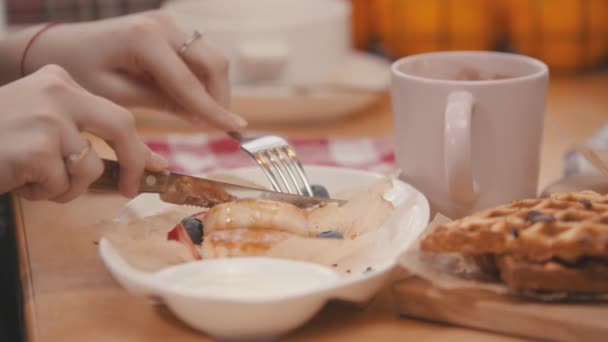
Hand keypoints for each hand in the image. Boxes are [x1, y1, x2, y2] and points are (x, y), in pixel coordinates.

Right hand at [0, 65, 166, 201]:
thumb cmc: (0, 146)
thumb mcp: (47, 134)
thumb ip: (93, 143)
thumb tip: (153, 165)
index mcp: (59, 82)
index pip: (117, 115)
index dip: (139, 147)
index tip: (155, 168)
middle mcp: (57, 91)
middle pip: (122, 126)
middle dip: (135, 162)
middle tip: (131, 190)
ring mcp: (46, 117)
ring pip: (91, 167)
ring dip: (68, 187)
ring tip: (35, 178)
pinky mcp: (36, 146)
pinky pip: (64, 185)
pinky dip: (45, 193)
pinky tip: (19, 180)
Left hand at [21, 11, 246, 129]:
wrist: (62, 45)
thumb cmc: (81, 72)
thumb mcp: (115, 95)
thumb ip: (159, 102)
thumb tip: (200, 115)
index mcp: (145, 39)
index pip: (190, 83)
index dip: (214, 110)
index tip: (237, 129)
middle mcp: (164, 24)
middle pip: (213, 63)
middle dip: (219, 98)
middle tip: (215, 127)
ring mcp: (170, 23)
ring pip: (212, 58)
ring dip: (213, 89)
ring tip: (197, 115)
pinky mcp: (172, 28)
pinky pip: (201, 56)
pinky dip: (203, 79)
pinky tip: (188, 99)